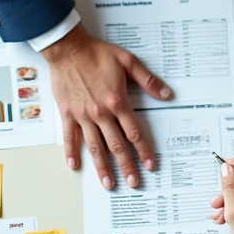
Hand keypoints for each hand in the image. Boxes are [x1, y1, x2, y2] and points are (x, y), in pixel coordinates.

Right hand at [43, 24, 171, 189]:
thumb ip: (148, 80)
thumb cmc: (97, 54)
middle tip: (134, 183)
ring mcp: (83, 115)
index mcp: (117, 102)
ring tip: (109, 183)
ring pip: (95, 146)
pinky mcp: (67, 113)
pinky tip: (74, 166)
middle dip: (127, 166)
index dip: (144, 150)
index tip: (150, 165)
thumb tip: (166, 94)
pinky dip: (71, 152)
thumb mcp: (128, 61)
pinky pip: (70, 137)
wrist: (68, 49)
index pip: (134, 133)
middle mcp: (101, 113)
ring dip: (102, 167)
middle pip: (117, 146)